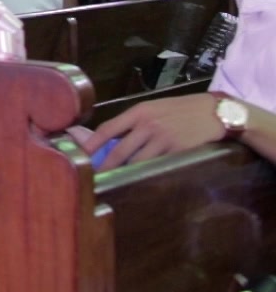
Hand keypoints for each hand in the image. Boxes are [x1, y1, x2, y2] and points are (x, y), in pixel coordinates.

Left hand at [86, 94, 226, 168]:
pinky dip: (146, 174)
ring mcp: (163, 139)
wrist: (213, 112)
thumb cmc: (180, 110)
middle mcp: (148, 125)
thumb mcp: (153, 108)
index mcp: (139, 112)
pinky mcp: (177, 152)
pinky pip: (156, 166)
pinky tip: (139, 180)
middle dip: (105, 167)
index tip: (79, 156)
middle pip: (119, 151)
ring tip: (113, 182)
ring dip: (124, 173)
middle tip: (92, 178)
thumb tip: (110, 140)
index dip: (91, 144)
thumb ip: (133, 123)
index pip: (108, 129)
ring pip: (136, 162)